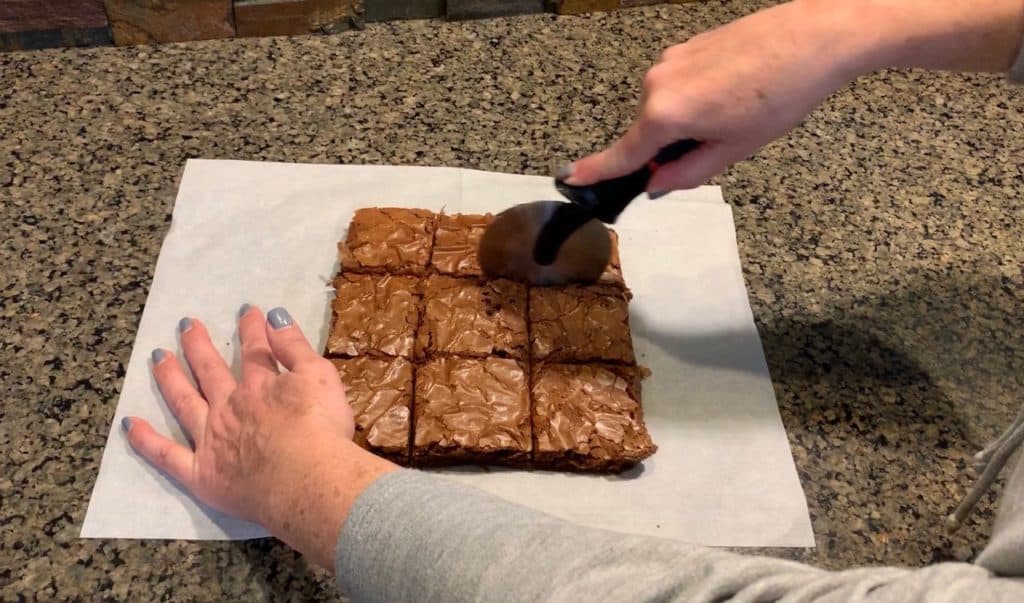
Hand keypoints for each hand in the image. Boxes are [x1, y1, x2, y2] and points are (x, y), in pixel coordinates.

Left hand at [123, 305, 395, 567]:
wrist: (310, 481)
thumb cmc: (322, 431)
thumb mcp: (320, 376)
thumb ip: (295, 347)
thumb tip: (274, 316)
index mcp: (261, 386)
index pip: (255, 350)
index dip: (251, 328)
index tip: (246, 310)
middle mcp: (230, 407)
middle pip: (210, 370)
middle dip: (198, 346)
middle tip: (185, 325)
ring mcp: (211, 439)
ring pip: (184, 403)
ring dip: (170, 378)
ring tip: (157, 357)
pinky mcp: (201, 473)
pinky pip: (167, 455)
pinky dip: (146, 440)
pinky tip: (129, 424)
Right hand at [567, 0, 858, 190]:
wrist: (813, 38)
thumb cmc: (780, 95)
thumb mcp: (734, 150)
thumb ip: (687, 173)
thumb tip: (657, 182)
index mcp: (666, 115)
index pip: (624, 154)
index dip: (596, 171)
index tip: (571, 178)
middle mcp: (657, 84)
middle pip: (649, 132)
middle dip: (671, 147)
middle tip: (720, 145)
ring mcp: (670, 61)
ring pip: (666, 108)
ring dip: (688, 120)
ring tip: (737, 113)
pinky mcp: (686, 46)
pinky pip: (679, 86)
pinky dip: (697, 98)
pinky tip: (735, 92)